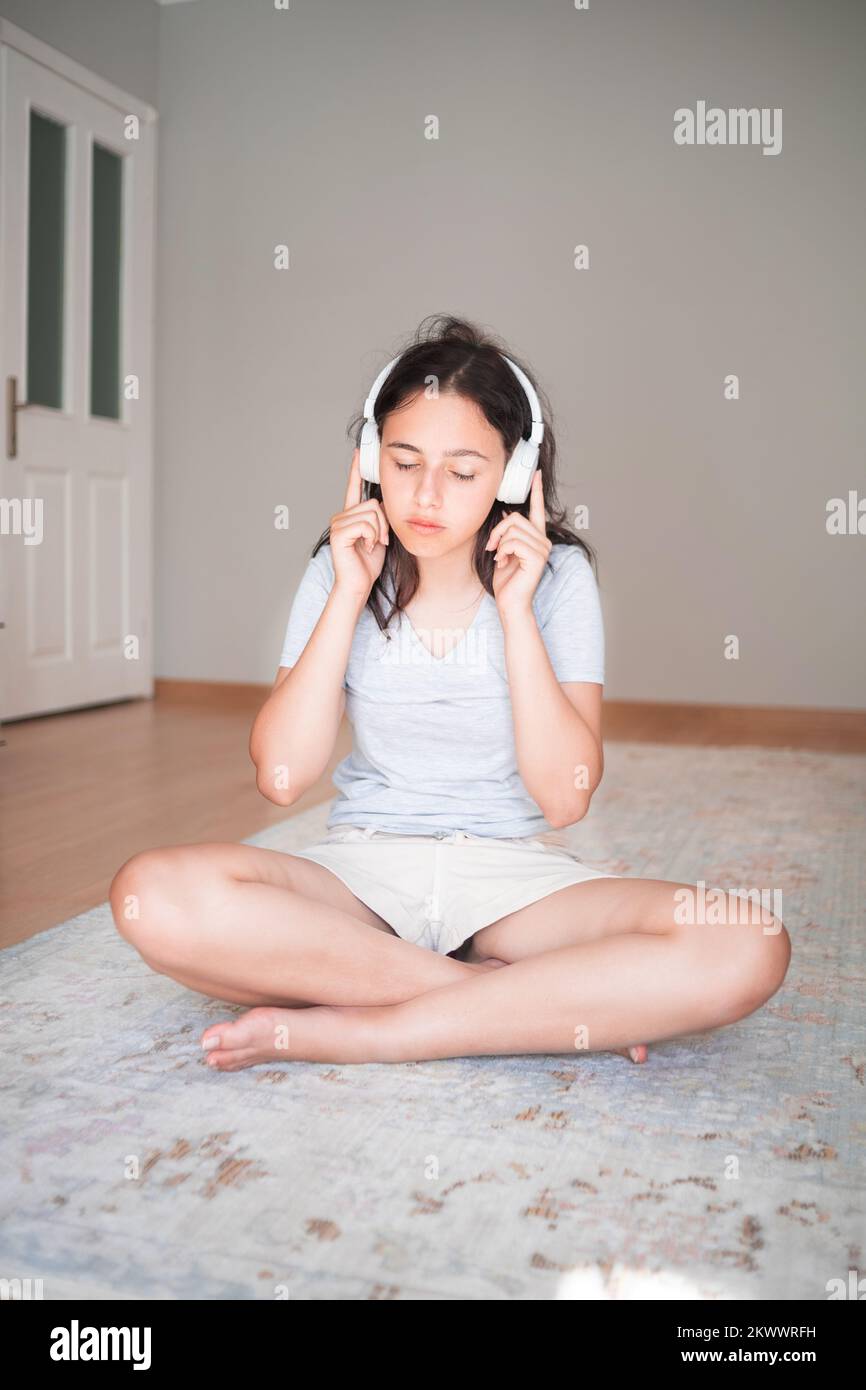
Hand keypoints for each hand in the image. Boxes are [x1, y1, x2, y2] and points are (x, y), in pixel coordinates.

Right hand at [329, 448, 389, 599]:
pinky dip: (371, 537)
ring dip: (379, 532)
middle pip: (372, 504)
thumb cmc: (368, 564)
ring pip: (371, 514)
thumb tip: (383, 502)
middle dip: (383, 523)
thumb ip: (380, 518)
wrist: (358, 585)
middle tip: (379, 540)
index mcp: (351, 516)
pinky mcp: (338, 533)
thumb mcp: (379, 536)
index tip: (358, 453)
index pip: (354, 488)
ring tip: (372, 545)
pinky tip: (366, 548)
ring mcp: (338, 524)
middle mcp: (341, 516)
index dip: (356, 470)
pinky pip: (365, 525)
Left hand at [485, 471, 551, 617]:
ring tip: (499, 557)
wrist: (510, 603)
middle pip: (516, 518)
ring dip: (499, 542)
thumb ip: (508, 533)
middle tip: (492, 548)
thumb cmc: (506, 580)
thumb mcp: (504, 551)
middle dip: (498, 531)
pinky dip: (503, 551)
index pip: (537, 509)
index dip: (536, 491)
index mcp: (536, 538)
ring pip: (513, 529)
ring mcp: (543, 549)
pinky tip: (503, 563)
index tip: (535, 473)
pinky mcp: (538, 557)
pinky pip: (513, 541)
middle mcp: (543, 541)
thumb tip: (506, 511)